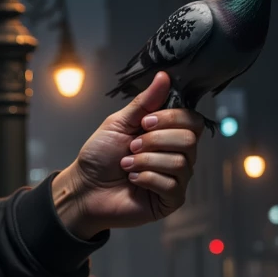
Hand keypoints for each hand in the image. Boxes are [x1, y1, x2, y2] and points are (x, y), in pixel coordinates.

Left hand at [51, 71, 202, 238]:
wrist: (84, 188)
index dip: (172, 118)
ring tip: (126, 164)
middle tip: (132, 146)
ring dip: (147, 161)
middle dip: (155, 140)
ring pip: (180, 163)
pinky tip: (132, 179)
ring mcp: (176, 178)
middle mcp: (178, 155)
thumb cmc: (100, 156)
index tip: (145, 122)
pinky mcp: (171, 200)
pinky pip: (172, 186)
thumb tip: (164, 76)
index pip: (193, 120)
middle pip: (189, 140)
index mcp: (169, 134)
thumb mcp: (119, 123)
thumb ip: (144, 102)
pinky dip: (146, 179)